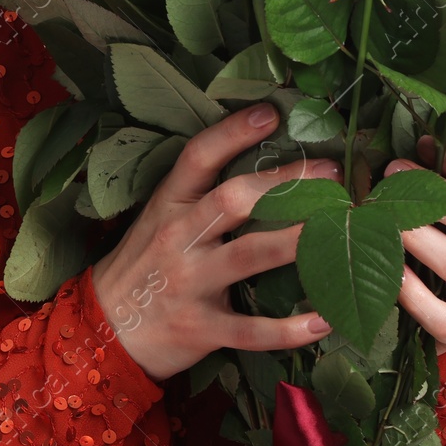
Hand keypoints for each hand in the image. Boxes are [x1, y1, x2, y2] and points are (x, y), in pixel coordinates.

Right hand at [89, 103, 342, 383]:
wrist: (106, 331)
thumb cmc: (144, 265)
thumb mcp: (160, 220)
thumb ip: (201, 197)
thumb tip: (268, 169)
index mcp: (169, 205)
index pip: (198, 158)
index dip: (233, 133)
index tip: (271, 114)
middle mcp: (180, 238)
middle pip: (234, 199)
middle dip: (286, 183)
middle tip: (332, 173)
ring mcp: (191, 283)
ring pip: (250, 255)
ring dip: (298, 240)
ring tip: (339, 229)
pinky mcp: (202, 328)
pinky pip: (252, 329)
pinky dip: (290, 328)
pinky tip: (326, 320)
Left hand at [386, 134, 445, 353]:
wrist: (439, 308)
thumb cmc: (440, 237)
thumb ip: (441, 175)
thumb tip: (423, 142)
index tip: (424, 144)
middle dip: (437, 196)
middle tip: (391, 174)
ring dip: (422, 240)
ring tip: (386, 220)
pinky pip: (443, 317)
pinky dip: (414, 295)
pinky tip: (391, 274)